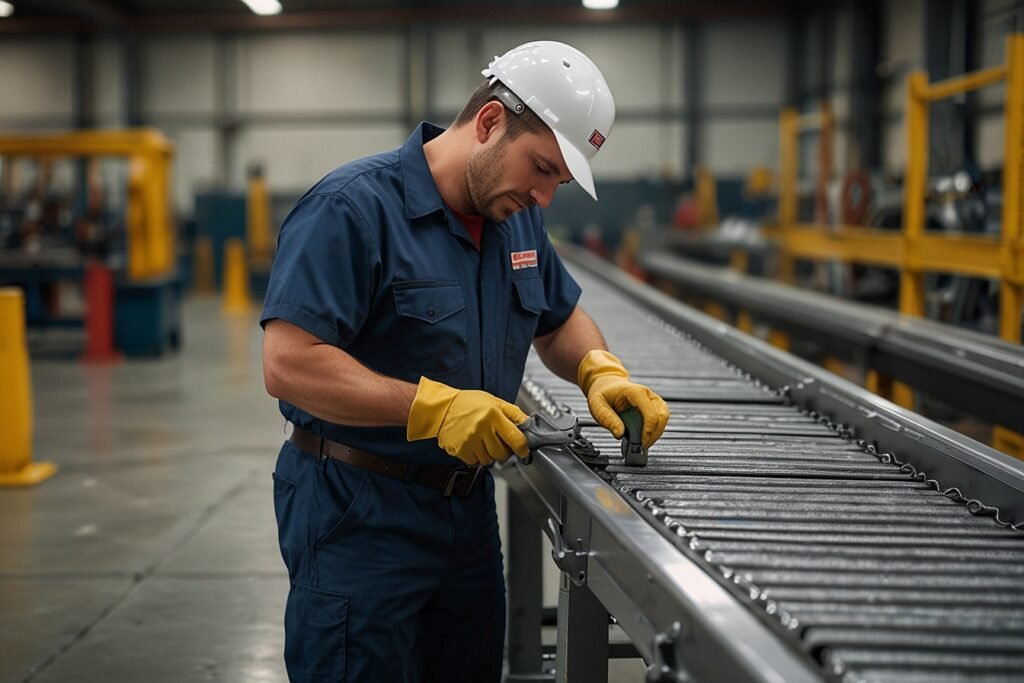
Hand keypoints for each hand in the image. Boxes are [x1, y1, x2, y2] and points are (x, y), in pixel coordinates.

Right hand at [407, 377, 529, 465]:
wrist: (441, 408)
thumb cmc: (468, 403)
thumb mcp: (494, 401)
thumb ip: (513, 414)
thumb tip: (529, 426)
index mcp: (493, 415)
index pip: (516, 439)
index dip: (523, 448)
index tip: (523, 451)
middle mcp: (482, 428)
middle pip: (503, 453)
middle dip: (503, 450)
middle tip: (497, 441)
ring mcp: (470, 440)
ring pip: (489, 460)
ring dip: (489, 454)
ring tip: (482, 440)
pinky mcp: (460, 450)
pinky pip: (475, 462)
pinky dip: (476, 456)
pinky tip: (472, 444)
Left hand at [578, 350, 669, 449]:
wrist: (606, 384)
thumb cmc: (602, 393)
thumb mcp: (597, 405)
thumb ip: (607, 419)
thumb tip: (620, 434)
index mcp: (635, 392)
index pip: (650, 412)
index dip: (648, 430)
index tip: (641, 443)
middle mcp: (647, 394)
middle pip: (662, 415)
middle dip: (654, 434)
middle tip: (642, 447)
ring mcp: (652, 400)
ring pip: (664, 418)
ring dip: (656, 433)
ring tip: (643, 444)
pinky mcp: (653, 406)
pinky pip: (660, 420)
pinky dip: (654, 431)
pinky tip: (644, 438)